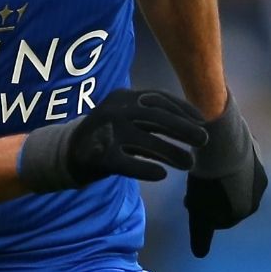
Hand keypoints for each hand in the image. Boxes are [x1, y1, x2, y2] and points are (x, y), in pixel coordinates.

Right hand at [17, 88, 207, 192]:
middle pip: (156, 117)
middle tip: (204, 140)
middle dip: (183, 128)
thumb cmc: (108, 135)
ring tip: (189, 164)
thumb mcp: (129, 119)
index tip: (203, 122)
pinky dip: (146, 169)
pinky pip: (127, 163)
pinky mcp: (99, 157)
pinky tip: (162, 175)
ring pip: (145, 141)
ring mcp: (106, 132)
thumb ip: (154, 120)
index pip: (159, 99)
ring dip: (172, 152)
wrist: (65, 153)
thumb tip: (195, 126)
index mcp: (124, 97)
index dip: (184, 110)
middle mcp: (115, 110)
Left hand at [184, 91, 267, 257]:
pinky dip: (225, 158)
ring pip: (235, 176)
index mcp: (248, 208)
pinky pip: (237, 157)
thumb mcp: (200, 214)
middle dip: (213, 195)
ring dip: (221, 176)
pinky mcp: (254, 146)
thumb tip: (200, 254)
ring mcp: (259, 166)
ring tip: (202, 168)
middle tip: (192, 186)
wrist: (223, 142)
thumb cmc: (210, 182)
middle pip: (231, 196)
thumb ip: (202, 235)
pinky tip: (211, 153)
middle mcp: (258, 189)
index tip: (187, 201)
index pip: (224, 219)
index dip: (203, 213)